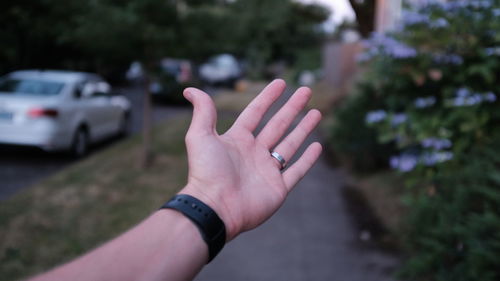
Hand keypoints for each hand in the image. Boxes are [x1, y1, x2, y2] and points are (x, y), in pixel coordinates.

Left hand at [180, 79, 321, 240]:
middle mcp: (254, 153)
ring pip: (290, 145)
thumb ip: (202, 111)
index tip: (281, 83)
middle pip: (278, 125)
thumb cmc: (206, 172)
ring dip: (303, 129)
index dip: (268, 97)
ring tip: (317, 113)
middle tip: (306, 91)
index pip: (256, 113)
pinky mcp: (278, 188)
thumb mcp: (200, 136)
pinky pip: (296, 171)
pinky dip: (307, 160)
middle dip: (292, 108)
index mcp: (237, 140)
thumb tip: (189, 90)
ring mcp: (267, 171)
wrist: (215, 207)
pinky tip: (317, 146)